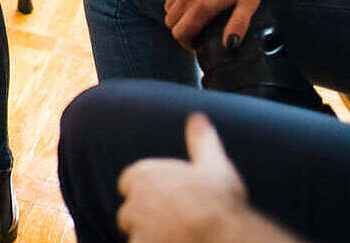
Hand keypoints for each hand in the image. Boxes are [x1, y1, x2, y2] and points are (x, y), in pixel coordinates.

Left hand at [116, 114, 263, 242]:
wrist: (221, 234)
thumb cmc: (219, 199)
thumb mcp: (215, 163)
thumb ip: (201, 141)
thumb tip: (198, 119)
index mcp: (146, 174)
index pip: (128, 182)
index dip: (143, 192)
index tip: (161, 199)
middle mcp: (136, 200)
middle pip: (128, 212)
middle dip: (143, 219)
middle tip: (170, 223)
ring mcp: (137, 228)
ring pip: (134, 234)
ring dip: (147, 237)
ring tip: (173, 237)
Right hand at [161, 0, 270, 47]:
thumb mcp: (250, 0)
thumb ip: (238, 24)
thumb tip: (229, 46)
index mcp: (203, 3)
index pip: (180, 33)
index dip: (186, 44)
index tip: (196, 45)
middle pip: (171, 21)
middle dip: (181, 31)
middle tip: (195, 32)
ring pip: (167, 5)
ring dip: (177, 14)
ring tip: (192, 14)